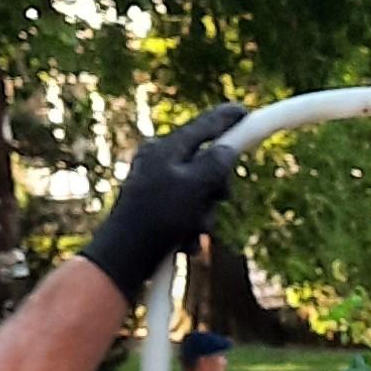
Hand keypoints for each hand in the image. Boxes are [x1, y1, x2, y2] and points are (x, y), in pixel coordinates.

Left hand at [83, 105, 246, 303]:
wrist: (124, 258)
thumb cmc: (157, 217)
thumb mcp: (193, 186)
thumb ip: (215, 164)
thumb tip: (227, 149)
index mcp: (166, 147)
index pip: (204, 125)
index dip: (228, 119)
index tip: (246, 112)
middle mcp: (159, 161)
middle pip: (205, 163)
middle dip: (216, 187)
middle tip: (220, 199)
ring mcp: (156, 185)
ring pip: (198, 193)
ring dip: (203, 216)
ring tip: (192, 230)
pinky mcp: (155, 209)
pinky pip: (184, 212)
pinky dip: (189, 228)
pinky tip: (183, 243)